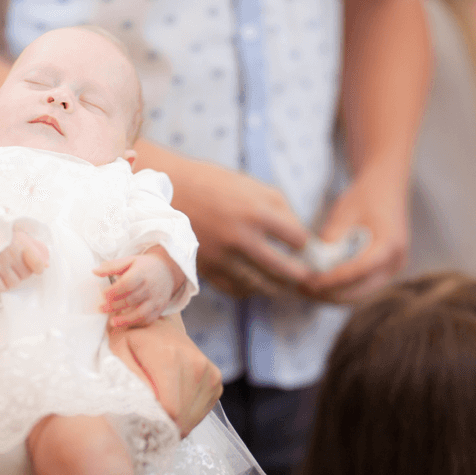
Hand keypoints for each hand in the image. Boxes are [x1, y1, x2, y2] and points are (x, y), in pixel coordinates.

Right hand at [0, 229, 48, 293]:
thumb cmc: (4, 236)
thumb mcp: (20, 236)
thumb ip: (34, 248)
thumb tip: (47, 265)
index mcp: (20, 243)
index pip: (37, 264)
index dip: (39, 268)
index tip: (37, 268)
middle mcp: (10, 254)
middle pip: (25, 275)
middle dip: (23, 272)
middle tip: (16, 266)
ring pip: (13, 283)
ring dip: (12, 279)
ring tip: (8, 271)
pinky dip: (1, 285)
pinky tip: (0, 277)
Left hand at [95, 247, 182, 328]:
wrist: (168, 271)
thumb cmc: (145, 266)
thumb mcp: (130, 261)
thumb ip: (112, 266)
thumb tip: (94, 272)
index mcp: (142, 273)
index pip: (126, 284)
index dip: (113, 291)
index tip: (102, 295)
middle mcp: (150, 287)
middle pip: (131, 299)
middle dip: (114, 306)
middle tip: (101, 308)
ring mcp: (156, 299)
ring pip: (141, 313)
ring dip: (125, 320)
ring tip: (112, 322)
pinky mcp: (160, 308)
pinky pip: (148, 319)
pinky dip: (137, 323)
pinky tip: (126, 323)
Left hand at [107, 314, 221, 436]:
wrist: (159, 323)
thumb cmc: (133, 337)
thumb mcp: (119, 351)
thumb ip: (128, 378)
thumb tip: (141, 408)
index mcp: (171, 358)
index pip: (170, 409)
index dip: (155, 425)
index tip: (140, 426)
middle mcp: (196, 365)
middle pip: (181, 418)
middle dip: (163, 427)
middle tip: (146, 423)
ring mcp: (210, 374)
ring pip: (192, 419)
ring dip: (174, 423)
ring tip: (157, 410)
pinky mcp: (216, 381)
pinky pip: (200, 412)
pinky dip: (185, 415)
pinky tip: (171, 402)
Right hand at [170, 161, 312, 299]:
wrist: (169, 192)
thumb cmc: (214, 184)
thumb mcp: (252, 185)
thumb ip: (280, 209)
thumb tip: (299, 237)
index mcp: (257, 212)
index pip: (298, 239)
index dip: (303, 243)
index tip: (300, 244)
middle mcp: (241, 238)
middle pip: (286, 270)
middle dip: (300, 274)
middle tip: (305, 275)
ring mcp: (223, 257)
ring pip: (262, 285)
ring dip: (277, 286)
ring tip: (283, 284)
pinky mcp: (207, 270)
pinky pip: (236, 290)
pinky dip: (249, 289)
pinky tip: (255, 282)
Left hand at [299, 168, 408, 303]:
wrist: (385, 187)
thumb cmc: (364, 196)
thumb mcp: (344, 213)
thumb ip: (332, 239)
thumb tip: (314, 266)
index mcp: (390, 244)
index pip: (360, 270)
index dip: (334, 280)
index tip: (310, 282)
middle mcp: (395, 262)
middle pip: (360, 291)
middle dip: (329, 293)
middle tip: (302, 288)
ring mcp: (391, 270)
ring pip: (358, 294)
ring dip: (332, 295)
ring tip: (305, 288)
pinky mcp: (382, 273)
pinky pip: (359, 288)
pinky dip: (339, 289)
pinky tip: (318, 284)